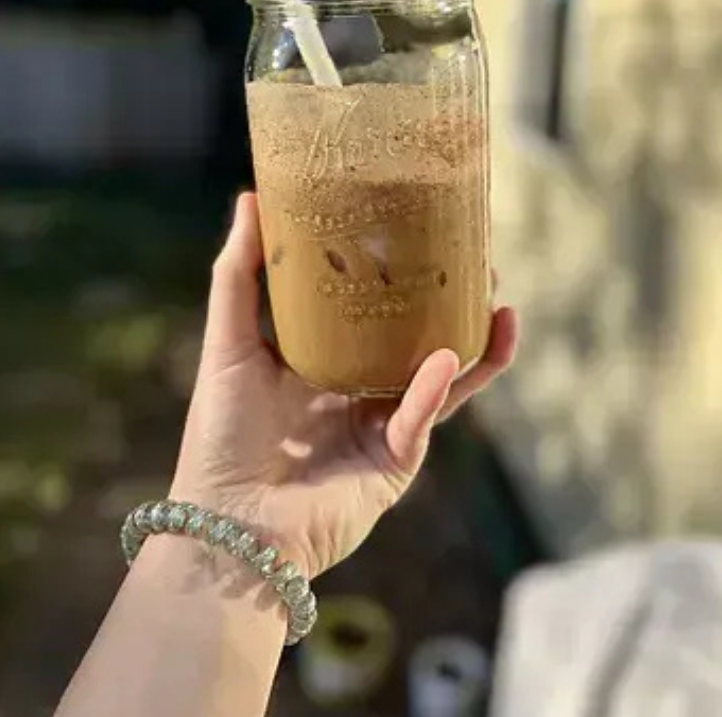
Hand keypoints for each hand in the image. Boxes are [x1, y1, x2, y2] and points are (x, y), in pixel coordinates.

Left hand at [171, 192, 516, 578]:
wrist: (229, 523)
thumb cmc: (220, 435)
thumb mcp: (229, 342)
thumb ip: (239, 274)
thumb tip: (251, 198)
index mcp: (325, 360)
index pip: (375, 309)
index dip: (405, 275)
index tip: (430, 232)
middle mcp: (360, 389)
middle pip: (421, 338)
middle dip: (455, 305)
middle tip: (482, 263)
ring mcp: (382, 425)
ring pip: (443, 378)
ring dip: (474, 345)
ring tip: (501, 305)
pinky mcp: (396, 461)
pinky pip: (423, 417)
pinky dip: (437, 388)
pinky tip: (448, 356)